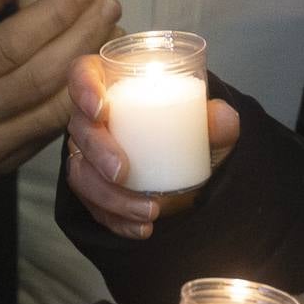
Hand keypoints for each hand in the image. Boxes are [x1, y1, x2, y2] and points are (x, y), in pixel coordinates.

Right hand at [0, 0, 121, 190]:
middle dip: (83, 35)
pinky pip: (51, 130)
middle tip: (109, 4)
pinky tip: (91, 69)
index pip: (9, 45)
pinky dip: (78, 97)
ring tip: (109, 32)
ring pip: (55, 109)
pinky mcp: (5, 167)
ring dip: (90, 69)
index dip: (53, 14)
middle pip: (40, 76)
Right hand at [63, 51, 240, 239]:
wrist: (184, 167)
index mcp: (112, 87)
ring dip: (110, 196)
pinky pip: (92, 205)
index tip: (101, 110)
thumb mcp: (205, 126)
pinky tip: (141, 230)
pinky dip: (116, 220)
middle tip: (123, 171)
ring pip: (81, 173)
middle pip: (80, 129)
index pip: (83, 74)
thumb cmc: (186, 132)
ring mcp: (86, 155)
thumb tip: (223, 117)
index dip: (84, 88)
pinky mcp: (91, 187)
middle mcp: (91, 119)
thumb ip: (217, 121)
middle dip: (98, 153)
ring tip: (149, 210)